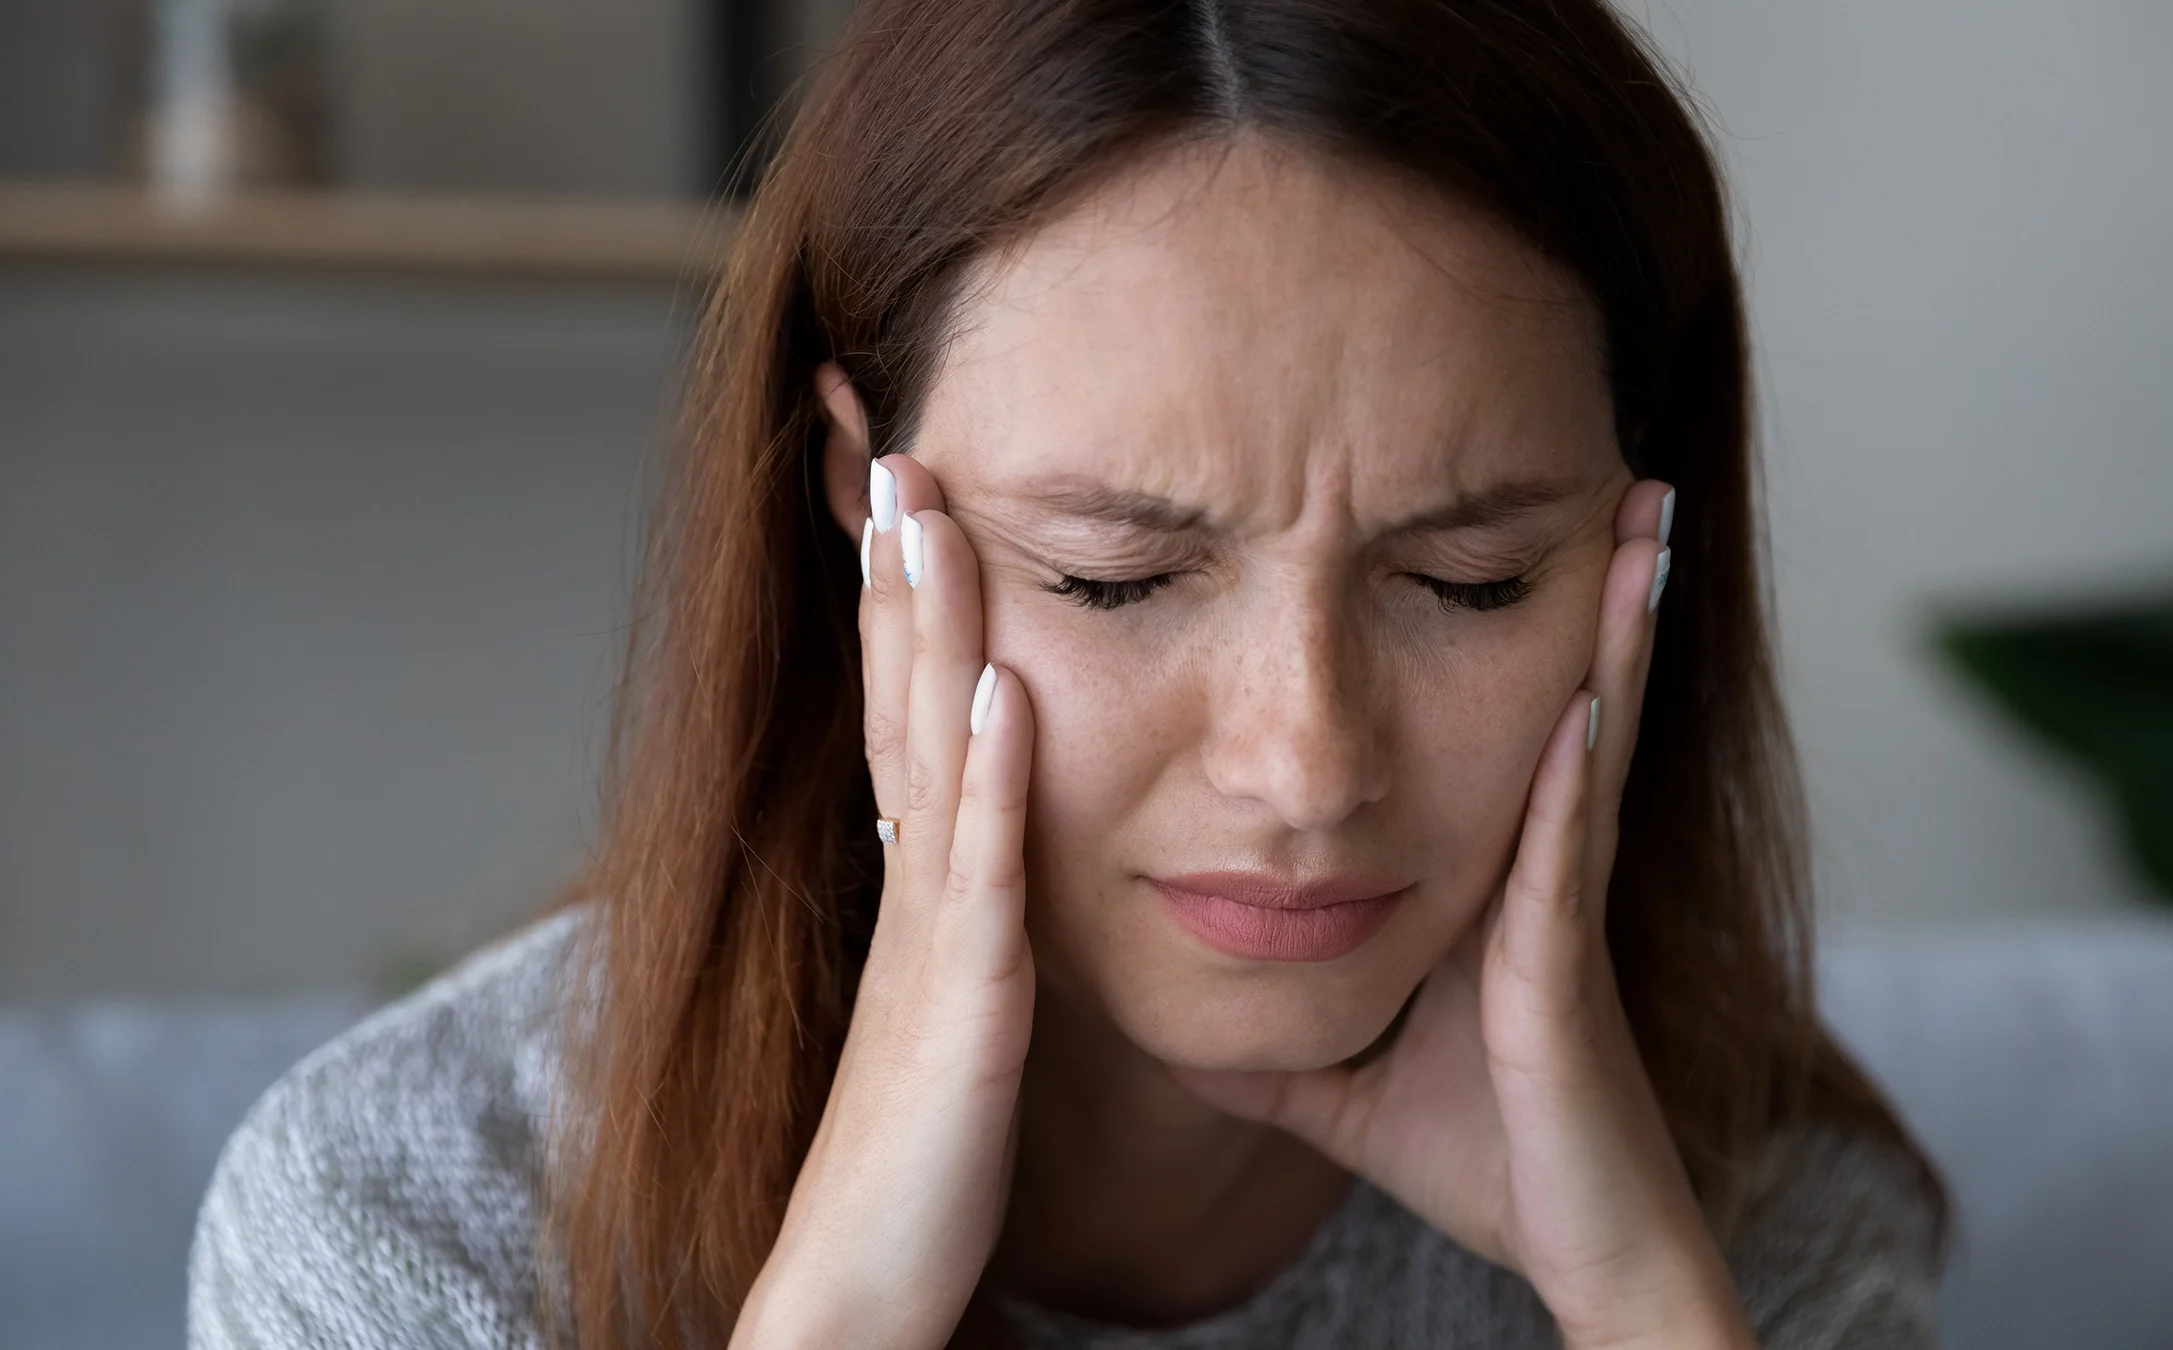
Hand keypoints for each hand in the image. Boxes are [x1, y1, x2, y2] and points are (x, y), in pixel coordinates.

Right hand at [732, 454, 1034, 1349]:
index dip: (899, 591)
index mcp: (916, 883)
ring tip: (930, 507)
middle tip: (890, 433)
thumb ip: (968, 914)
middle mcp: (908, 888)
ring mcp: (927, 941)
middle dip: (892, 562)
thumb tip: (989, 829)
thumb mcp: (948, 1005)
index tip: (903, 476)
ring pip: (925, 754)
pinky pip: (977, 879)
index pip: (905, 702)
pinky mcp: (961, 1011)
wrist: (856, 1291)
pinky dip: (984, 779)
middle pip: (895, 694)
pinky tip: (1000, 692)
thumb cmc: (914, 1162)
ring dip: (929, 626)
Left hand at [1175, 482, 1755, 1348]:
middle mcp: (1528, 864)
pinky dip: (1576, 773)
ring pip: (1584, 739)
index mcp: (1478, 870)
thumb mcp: (1334, 1063)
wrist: (1570, 1240)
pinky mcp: (1556, 968)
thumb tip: (1172, 1005)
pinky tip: (1585, 698)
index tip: (1489, 513)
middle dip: (1584, 584)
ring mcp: (1552, 907)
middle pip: (1550, 690)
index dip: (1481, 619)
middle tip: (1619, 470)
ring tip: (1639, 526)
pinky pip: (1562, 854)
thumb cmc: (1468, 1142)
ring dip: (1614, 634)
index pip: (1470, 716)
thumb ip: (1265, 1022)